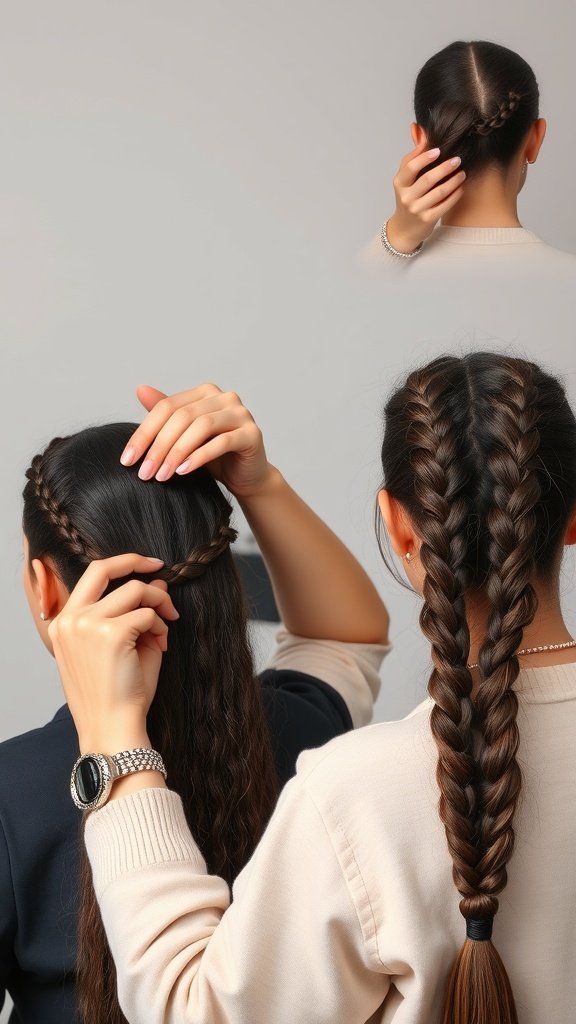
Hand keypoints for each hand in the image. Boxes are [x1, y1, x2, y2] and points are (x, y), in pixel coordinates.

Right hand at [49, 554, 179, 753]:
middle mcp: (71, 619)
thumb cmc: (114, 694)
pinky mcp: (113, 634)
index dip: (121, 564)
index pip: (90, 576)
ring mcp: (89, 624)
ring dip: (158, 607)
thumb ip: (134, 611)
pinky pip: (148, 615)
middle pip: (106, 570)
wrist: (112, 727)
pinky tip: (161, 646)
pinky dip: (161, 627)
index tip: (147, 565)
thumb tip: (157, 581)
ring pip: (136, 591)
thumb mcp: (119, 647)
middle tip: (163, 570)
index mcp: (63, 623)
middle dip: (138, 563)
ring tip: (162, 634)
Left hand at [120, 383, 273, 497]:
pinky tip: (183, 471)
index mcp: (205, 392)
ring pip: (201, 426)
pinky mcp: (252, 434)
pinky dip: (199, 457)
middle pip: (182, 416)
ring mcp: (241, 413)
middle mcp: (224, 397)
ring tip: (162, 475)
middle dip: (159, 446)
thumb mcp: (183, 437)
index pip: (166, 407)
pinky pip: (221, 442)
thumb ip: (165, 415)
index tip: (127, 460)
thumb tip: (140, 389)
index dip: (144, 433)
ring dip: (176, 452)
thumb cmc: (214, 457)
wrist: (246, 477)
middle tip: (144, 473)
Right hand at [385, 138, 465, 252]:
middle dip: (445, 167)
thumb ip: (413, 154)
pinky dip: (455, 194)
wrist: (405, 229)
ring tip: (462, 173)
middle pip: (428, 179)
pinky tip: (461, 187)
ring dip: (454, 180)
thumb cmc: (408, 197)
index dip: (425, 157)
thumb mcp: (406, 178)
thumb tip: (418, 128)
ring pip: (440, 191)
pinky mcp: (428, 219)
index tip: (438, 150)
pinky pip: (445, 204)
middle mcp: (406, 197)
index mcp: (399, 183)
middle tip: (458, 159)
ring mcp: (417, 209)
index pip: (410, 167)